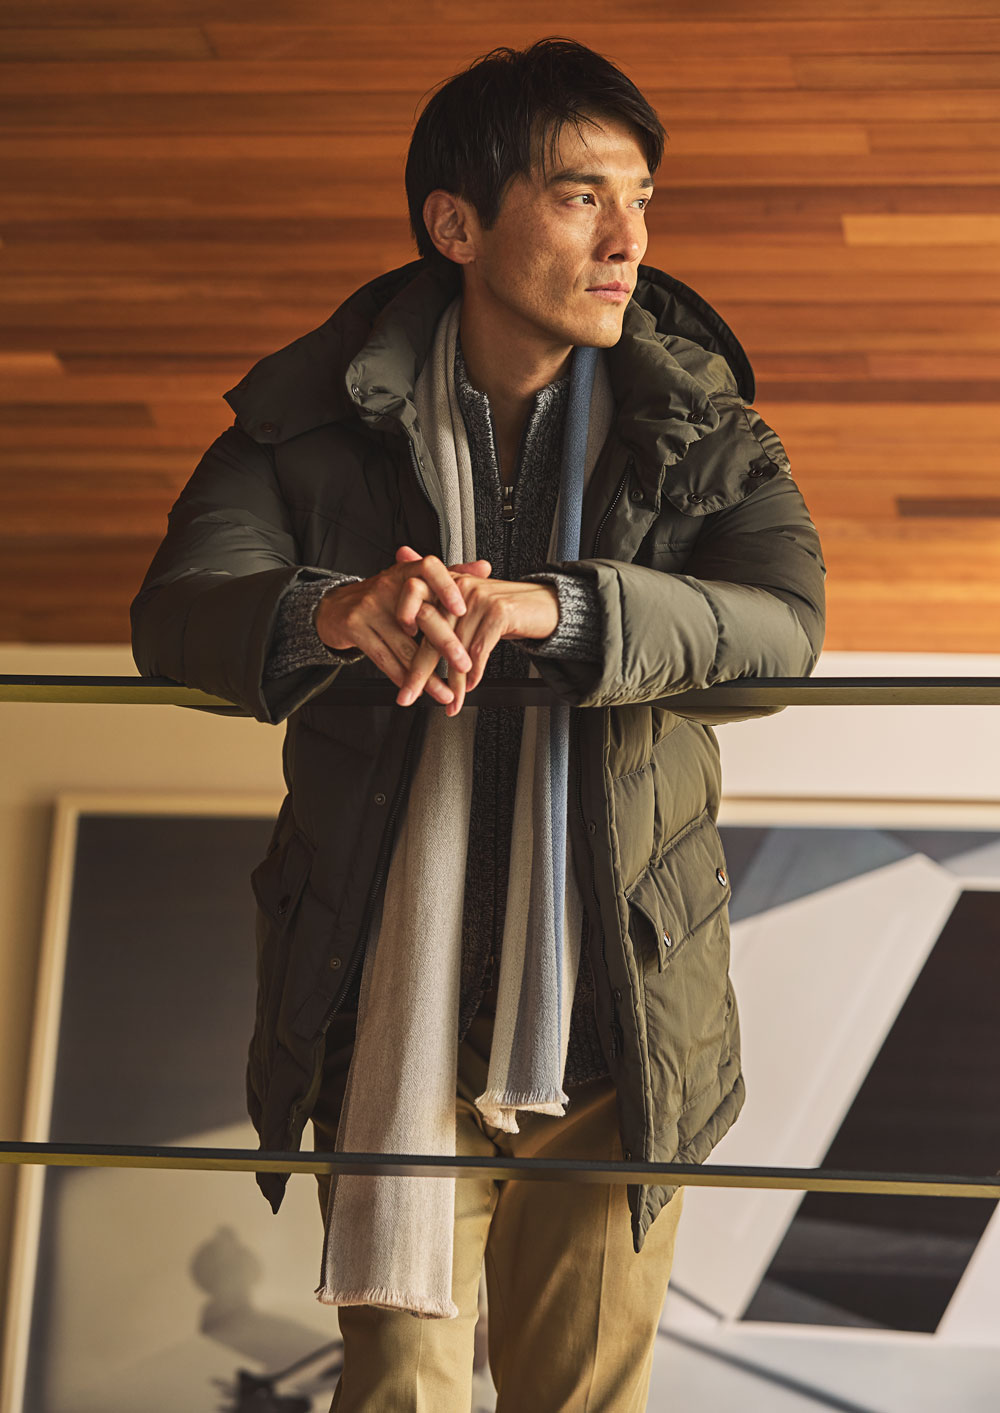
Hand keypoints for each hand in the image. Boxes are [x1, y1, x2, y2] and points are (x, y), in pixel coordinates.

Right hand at [314, 546, 490, 705]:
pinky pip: (385, 659)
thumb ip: (451, 575)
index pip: (429, 568)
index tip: (463, 609)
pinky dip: (404, 678)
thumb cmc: (384, 597)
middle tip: (465, 665)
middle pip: (421, 616)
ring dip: (429, 675)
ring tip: (447, 691)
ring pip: (405, 647)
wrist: (336, 608)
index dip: (447, 587)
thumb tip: (485, 567)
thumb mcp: (413, 581)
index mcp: (405, 571)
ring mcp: (369, 607)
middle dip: (446, 645)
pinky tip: (418, 689)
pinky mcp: (355, 628)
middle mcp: (386, 585)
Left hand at [397, 575, 558, 715]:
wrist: (546, 605)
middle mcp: (458, 588)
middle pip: (432, 635)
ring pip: (456, 649)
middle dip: (419, 671)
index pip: (418, 615)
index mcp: (447, 585)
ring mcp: (477, 599)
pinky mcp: (497, 612)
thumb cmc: (505, 611)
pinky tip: (471, 686)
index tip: (399, 670)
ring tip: (450, 703)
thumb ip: (442, 619)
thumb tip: (413, 637)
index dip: (405, 641)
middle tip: (409, 695)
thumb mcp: (470, 612)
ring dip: (453, 682)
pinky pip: (478, 651)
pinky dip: (474, 673)